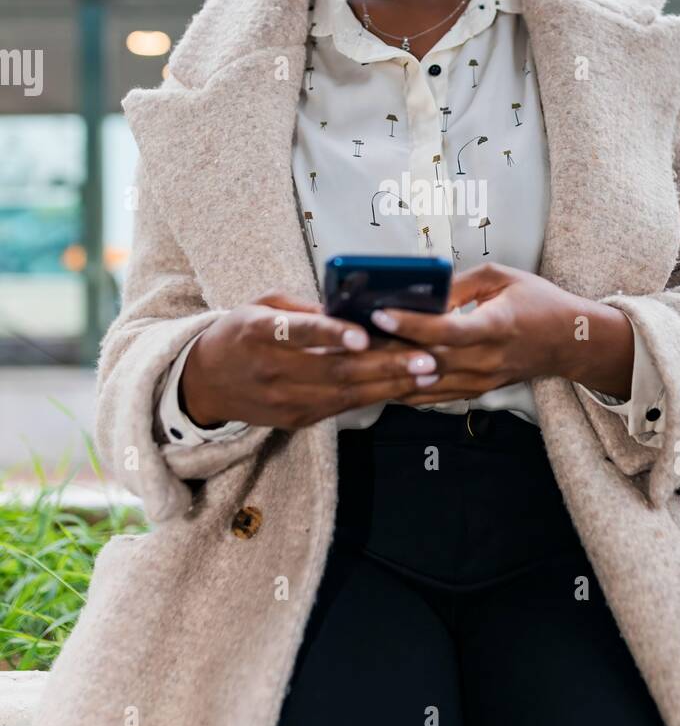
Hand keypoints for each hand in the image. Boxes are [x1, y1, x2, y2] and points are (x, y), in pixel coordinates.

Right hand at [179, 292, 440, 430]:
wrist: (205, 383)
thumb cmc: (239, 335)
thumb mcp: (263, 307)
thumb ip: (304, 309)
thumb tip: (350, 307)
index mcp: (259, 333)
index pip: (299, 333)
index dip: (331, 335)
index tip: (362, 335)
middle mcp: (272, 370)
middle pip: (335, 370)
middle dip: (386, 365)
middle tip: (425, 357)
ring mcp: (286, 400)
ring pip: (346, 393)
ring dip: (391, 384)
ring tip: (427, 373)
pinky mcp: (297, 418)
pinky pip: (342, 406)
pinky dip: (375, 395)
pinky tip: (404, 385)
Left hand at [368, 263, 634, 403]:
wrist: (569, 341)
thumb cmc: (538, 303)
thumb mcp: (502, 278)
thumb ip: (460, 285)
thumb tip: (422, 293)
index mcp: (497, 327)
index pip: (447, 331)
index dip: (412, 325)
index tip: (381, 314)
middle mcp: (488, 360)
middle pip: (429, 361)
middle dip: (389, 350)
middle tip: (354, 336)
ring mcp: (482, 381)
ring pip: (427, 384)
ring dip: (393, 372)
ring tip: (361, 356)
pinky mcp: (477, 391)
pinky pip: (435, 395)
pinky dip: (407, 388)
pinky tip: (382, 376)